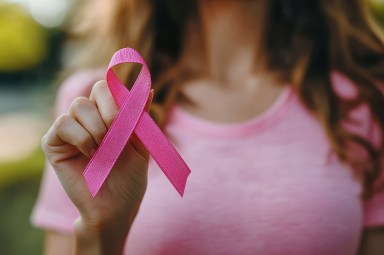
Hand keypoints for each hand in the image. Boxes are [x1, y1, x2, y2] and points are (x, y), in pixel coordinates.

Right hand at [41, 80, 152, 239]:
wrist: (115, 207)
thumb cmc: (129, 178)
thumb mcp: (141, 144)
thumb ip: (140, 118)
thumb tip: (148, 89)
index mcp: (109, 116)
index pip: (110, 87)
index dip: (120, 96)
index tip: (128, 116)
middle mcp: (89, 118)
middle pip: (95, 90)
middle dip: (111, 110)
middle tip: (117, 134)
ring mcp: (71, 130)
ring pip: (79, 105)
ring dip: (97, 128)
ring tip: (103, 150)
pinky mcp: (54, 143)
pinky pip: (63, 124)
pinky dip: (80, 137)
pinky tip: (89, 154)